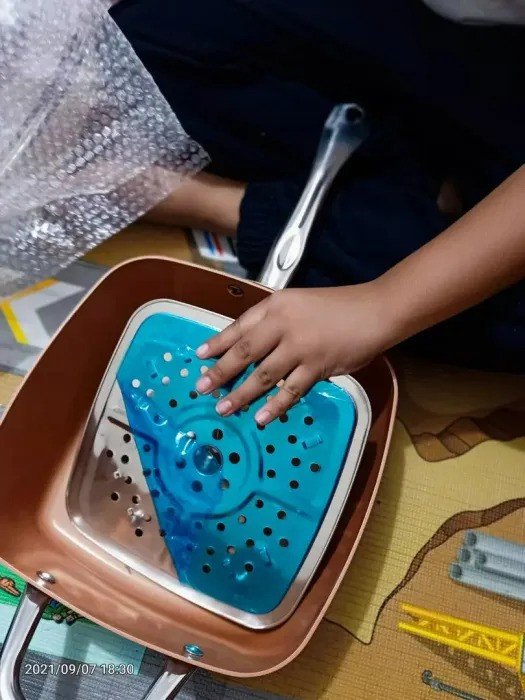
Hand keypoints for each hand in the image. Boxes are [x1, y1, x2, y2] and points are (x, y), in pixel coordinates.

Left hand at [194, 282, 390, 424]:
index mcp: (276, 306)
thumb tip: (251, 347)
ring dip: (241, 394)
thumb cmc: (338, 306)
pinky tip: (261, 417)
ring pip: (263, 376)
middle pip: (244, 353)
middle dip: (220, 372)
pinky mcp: (317, 367)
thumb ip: (275, 321)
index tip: (198, 356)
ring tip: (224, 408)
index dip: (217, 342)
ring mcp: (300, 347)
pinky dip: (275, 406)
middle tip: (201, 388)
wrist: (374, 310)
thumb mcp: (299, 302)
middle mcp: (283, 325)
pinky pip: (291, 391)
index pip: (239, 326)